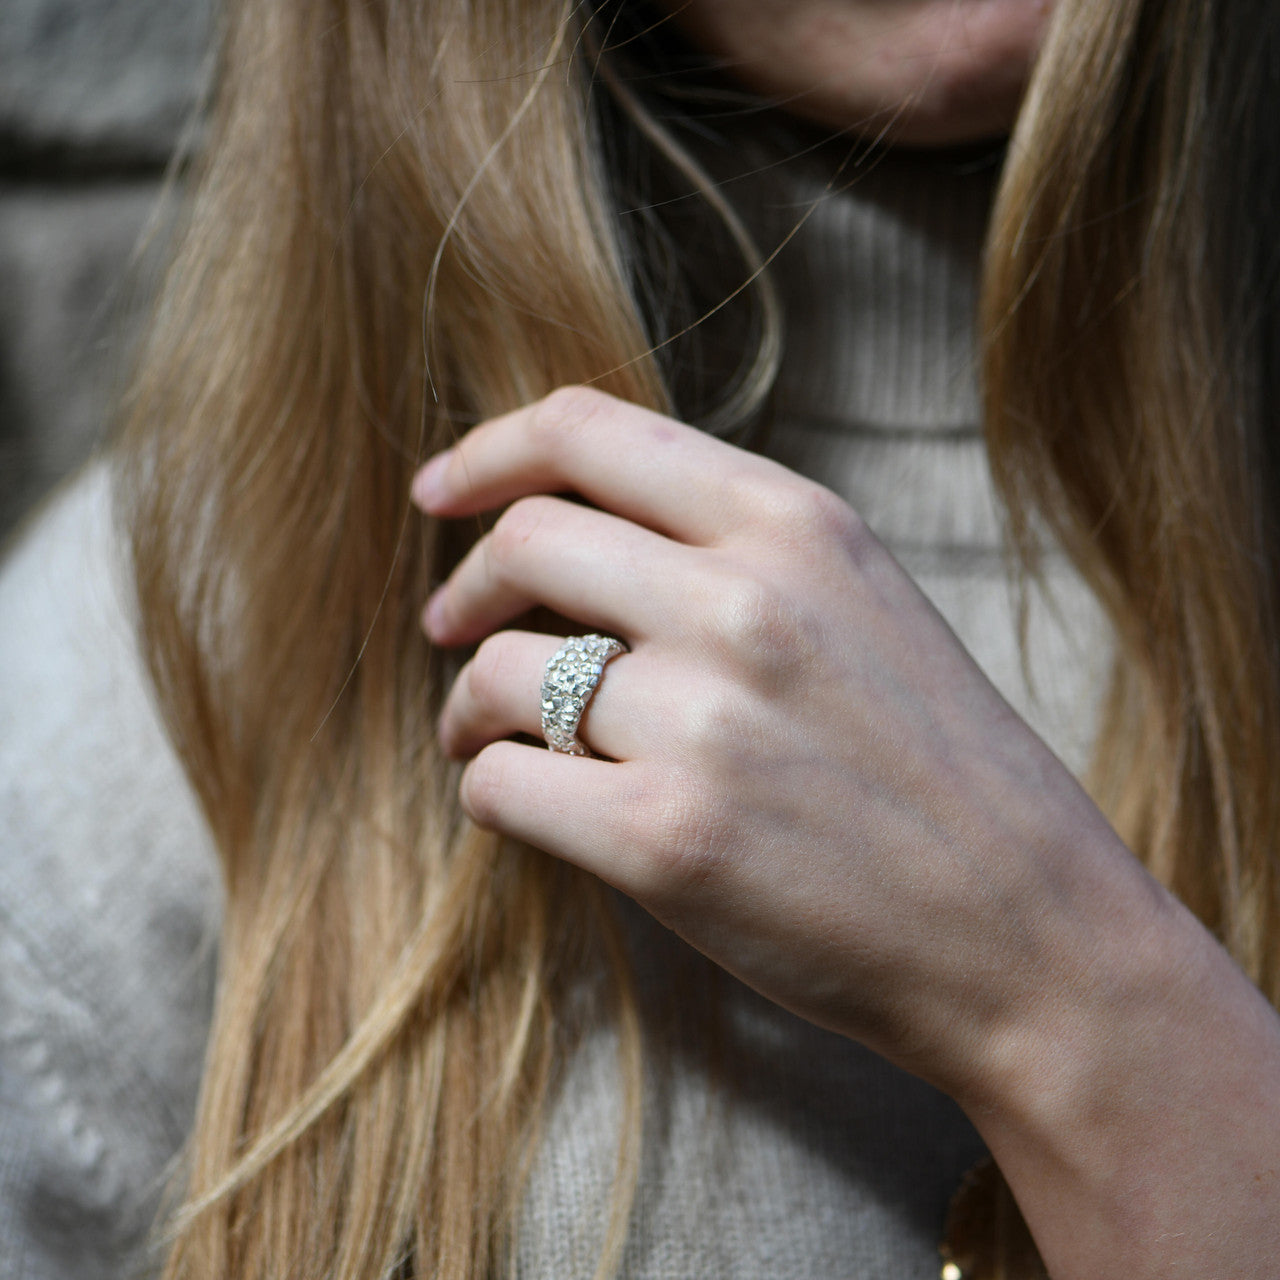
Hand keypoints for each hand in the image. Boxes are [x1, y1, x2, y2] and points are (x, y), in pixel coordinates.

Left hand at [409, 386, 1151, 1095]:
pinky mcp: (664, 839)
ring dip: (465, 706)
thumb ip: (734, 553)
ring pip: (494, 669)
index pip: (592, 429)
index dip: (491, 451)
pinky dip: (488, 790)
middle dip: (464, 588)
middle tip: (450, 631)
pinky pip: (499, 783)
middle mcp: (743, 599)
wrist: (1026, 932)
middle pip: (524, 541)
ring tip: (483, 739)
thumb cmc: (941, 773)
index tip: (440, 491)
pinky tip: (524, 807)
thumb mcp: (862, 605)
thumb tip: (579, 542)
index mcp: (796, 524)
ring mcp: (701, 719)